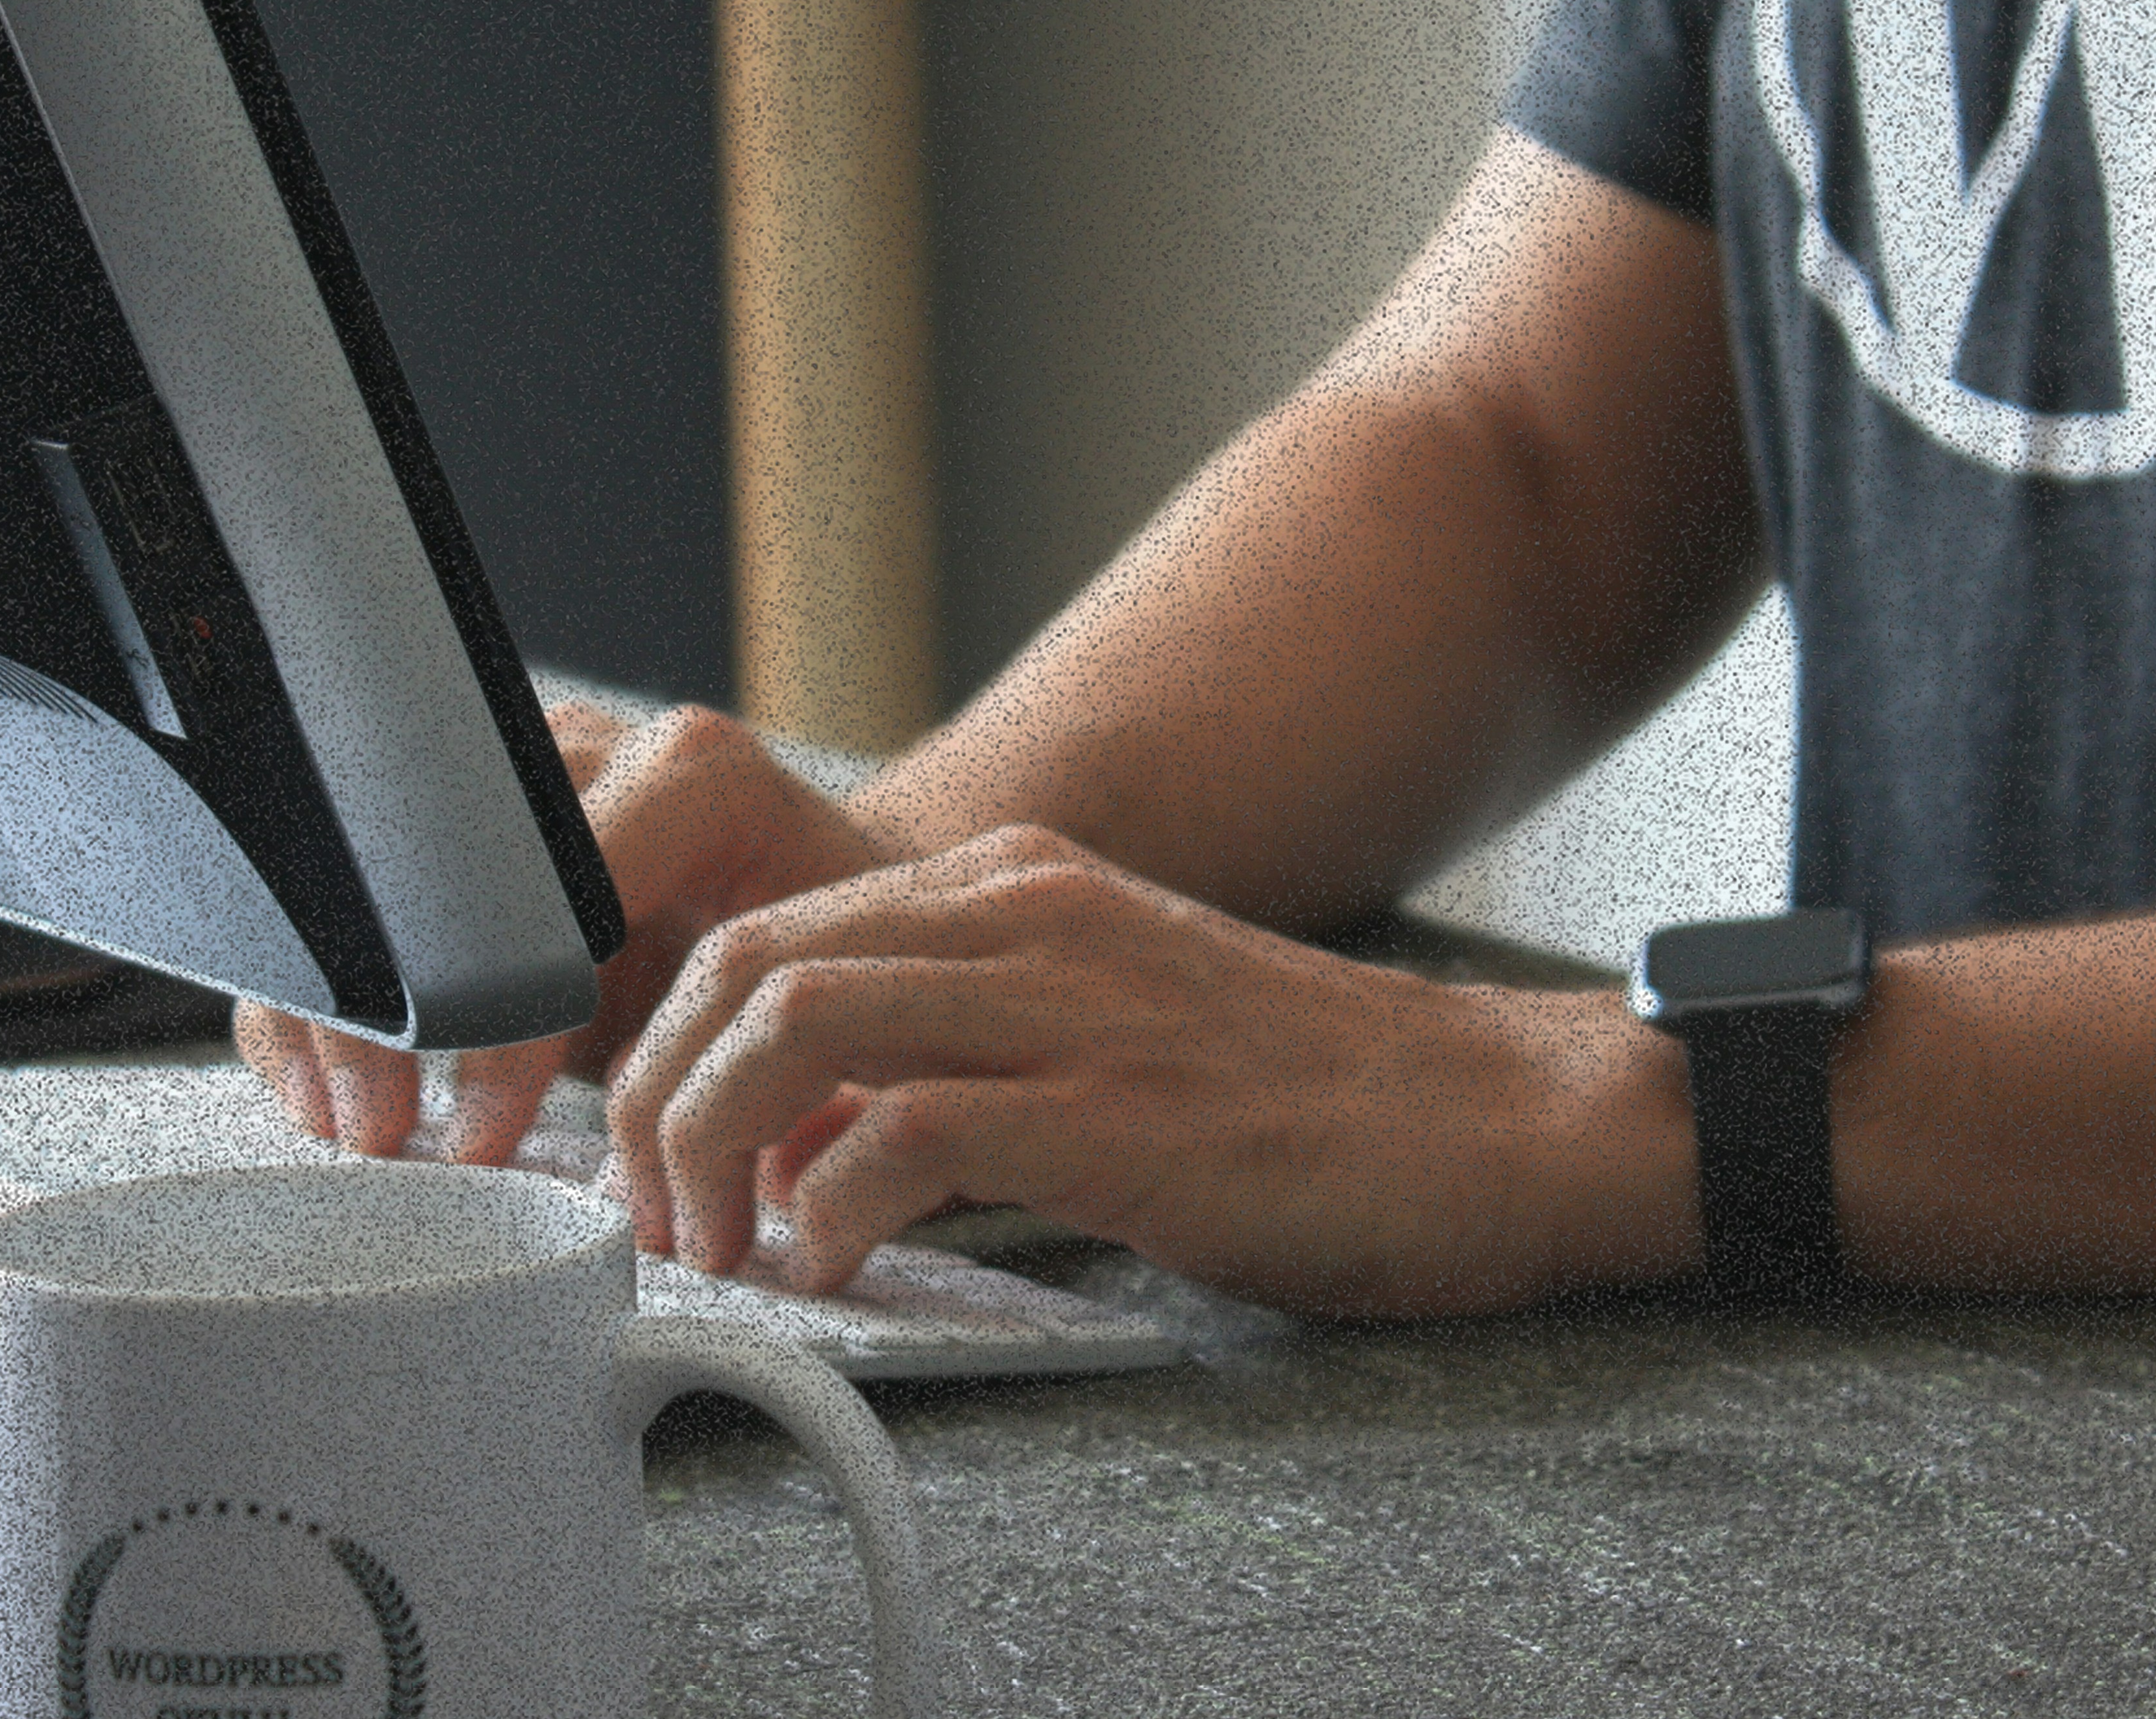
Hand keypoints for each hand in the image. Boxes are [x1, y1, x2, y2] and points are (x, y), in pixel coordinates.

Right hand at [236, 703, 907, 1161]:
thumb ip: (770, 1062)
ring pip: (371, 873)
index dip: (503, 1020)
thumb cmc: (845, 965)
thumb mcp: (829, 1003)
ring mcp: (514, 778)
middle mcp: (595, 750)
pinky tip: (328, 1093)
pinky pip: (354, 898)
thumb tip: (723, 1185)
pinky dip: (326, 998)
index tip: (485, 1132)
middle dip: (389, 1012)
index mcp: (697, 777)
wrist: (833, 905)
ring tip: (358, 1126)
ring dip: (342, 1008)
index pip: (558, 888)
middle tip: (382, 1130)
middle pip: (437, 864)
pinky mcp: (464, 828)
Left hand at [603, 824, 1707, 1318]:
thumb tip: (791, 1147)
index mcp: (1016, 887)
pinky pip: (900, 1132)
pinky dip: (828, 1210)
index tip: (654, 1155)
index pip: (763, 926)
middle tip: (664, 1219)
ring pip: (789, 1021)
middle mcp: (1026, 913)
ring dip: (711, 1147)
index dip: (670, 1046)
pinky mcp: (1115, 1110)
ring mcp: (1072, 1001)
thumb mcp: (1101, 1040)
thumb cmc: (1312, 1109)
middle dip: (656, 1097)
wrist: (1500, 1122)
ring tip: (725, 1247)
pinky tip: (837, 1268)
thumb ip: (948, 1066)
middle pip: (743, 961)